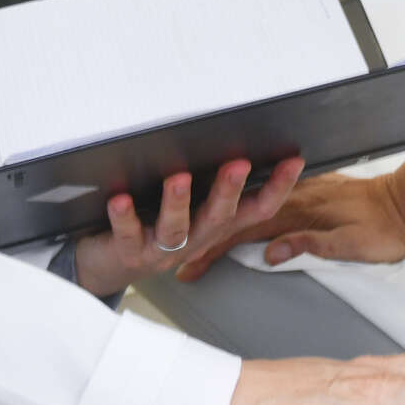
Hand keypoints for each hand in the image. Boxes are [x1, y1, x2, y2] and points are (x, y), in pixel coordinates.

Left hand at [74, 156, 304, 299]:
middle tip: (239, 163)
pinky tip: (121, 199)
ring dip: (178, 203)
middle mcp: (195, 239)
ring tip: (177, 178)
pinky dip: (125, 217)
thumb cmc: (154, 221)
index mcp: (214, 224)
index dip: (277, 188)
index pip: (255, 210)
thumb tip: (234, 141)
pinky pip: (128, 234)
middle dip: (229, 190)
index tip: (294, 161)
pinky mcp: (130, 253)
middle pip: (219, 218)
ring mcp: (163, 250)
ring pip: (176, 229)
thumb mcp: (190, 206)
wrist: (111, 262)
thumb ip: (210, 183)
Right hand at [177, 138, 404, 281]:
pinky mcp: (307, 192)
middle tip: (179, 261)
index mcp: (300, 213)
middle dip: (204, 239)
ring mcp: (299, 193)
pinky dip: (242, 214)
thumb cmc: (383, 231)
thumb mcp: (351, 246)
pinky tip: (230, 220)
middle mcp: (294, 199)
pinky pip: (265, 203)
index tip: (189, 266)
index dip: (214, 249)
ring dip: (220, 226)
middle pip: (238, 219)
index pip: (245, 231)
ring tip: (194, 243)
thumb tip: (270, 253)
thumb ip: (310, 246)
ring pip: (249, 209)